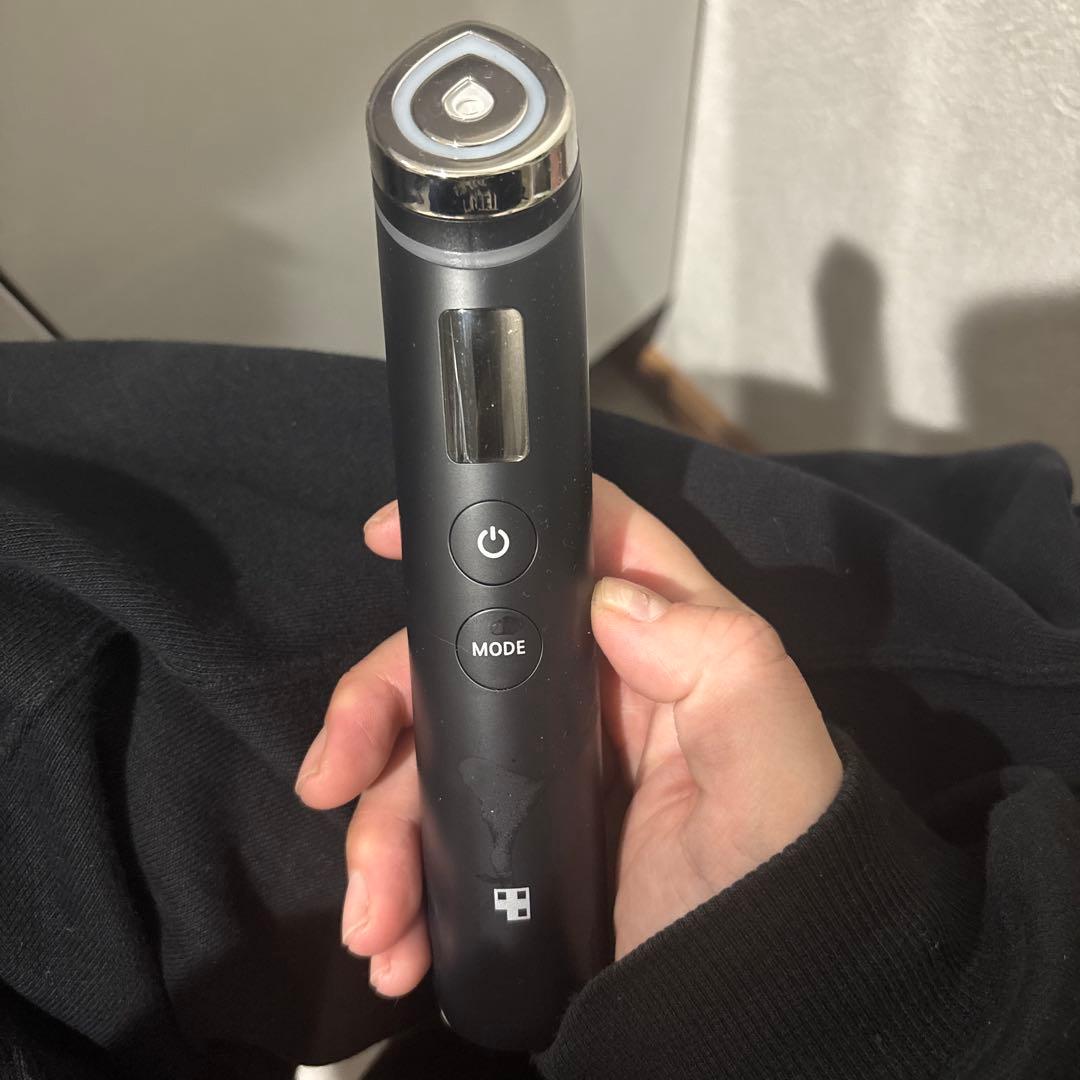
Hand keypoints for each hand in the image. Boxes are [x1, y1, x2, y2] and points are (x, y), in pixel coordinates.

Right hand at [294, 477, 841, 995]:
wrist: (741, 1013)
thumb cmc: (773, 878)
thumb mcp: (770, 766)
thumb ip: (717, 661)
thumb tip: (609, 598)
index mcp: (656, 645)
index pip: (572, 549)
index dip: (489, 526)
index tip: (388, 542)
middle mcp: (589, 691)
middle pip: (458, 653)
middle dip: (380, 711)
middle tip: (332, 778)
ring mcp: (545, 763)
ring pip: (428, 752)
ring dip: (376, 825)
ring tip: (374, 914)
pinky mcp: (518, 831)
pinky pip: (433, 830)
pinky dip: (396, 878)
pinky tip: (391, 938)